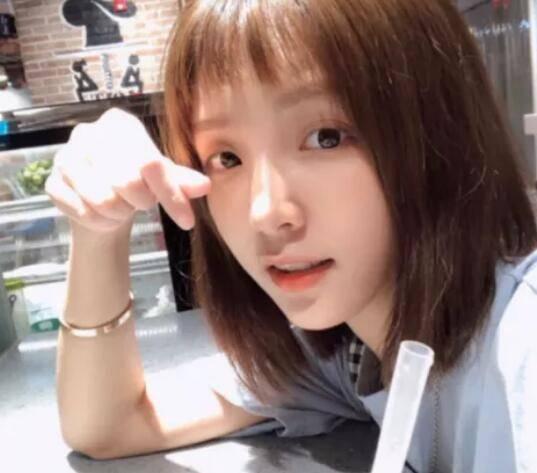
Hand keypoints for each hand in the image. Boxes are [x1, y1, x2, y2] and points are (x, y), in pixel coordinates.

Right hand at [45, 107, 210, 235]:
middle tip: (141, 202)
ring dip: (121, 214)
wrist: (98, 198)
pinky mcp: (52, 184)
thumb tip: (205, 185)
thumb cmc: (134, 181)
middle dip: (142, 202)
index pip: (151, 163)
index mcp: (120, 124)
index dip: (171, 195)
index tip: (187, 221)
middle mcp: (87, 133)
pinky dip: (100, 222)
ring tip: (122, 207)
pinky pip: (84, 213)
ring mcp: (65, 158)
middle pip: (128, 182)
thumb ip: (181, 181)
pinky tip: (102, 214)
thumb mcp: (162, 178)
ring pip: (105, 201)